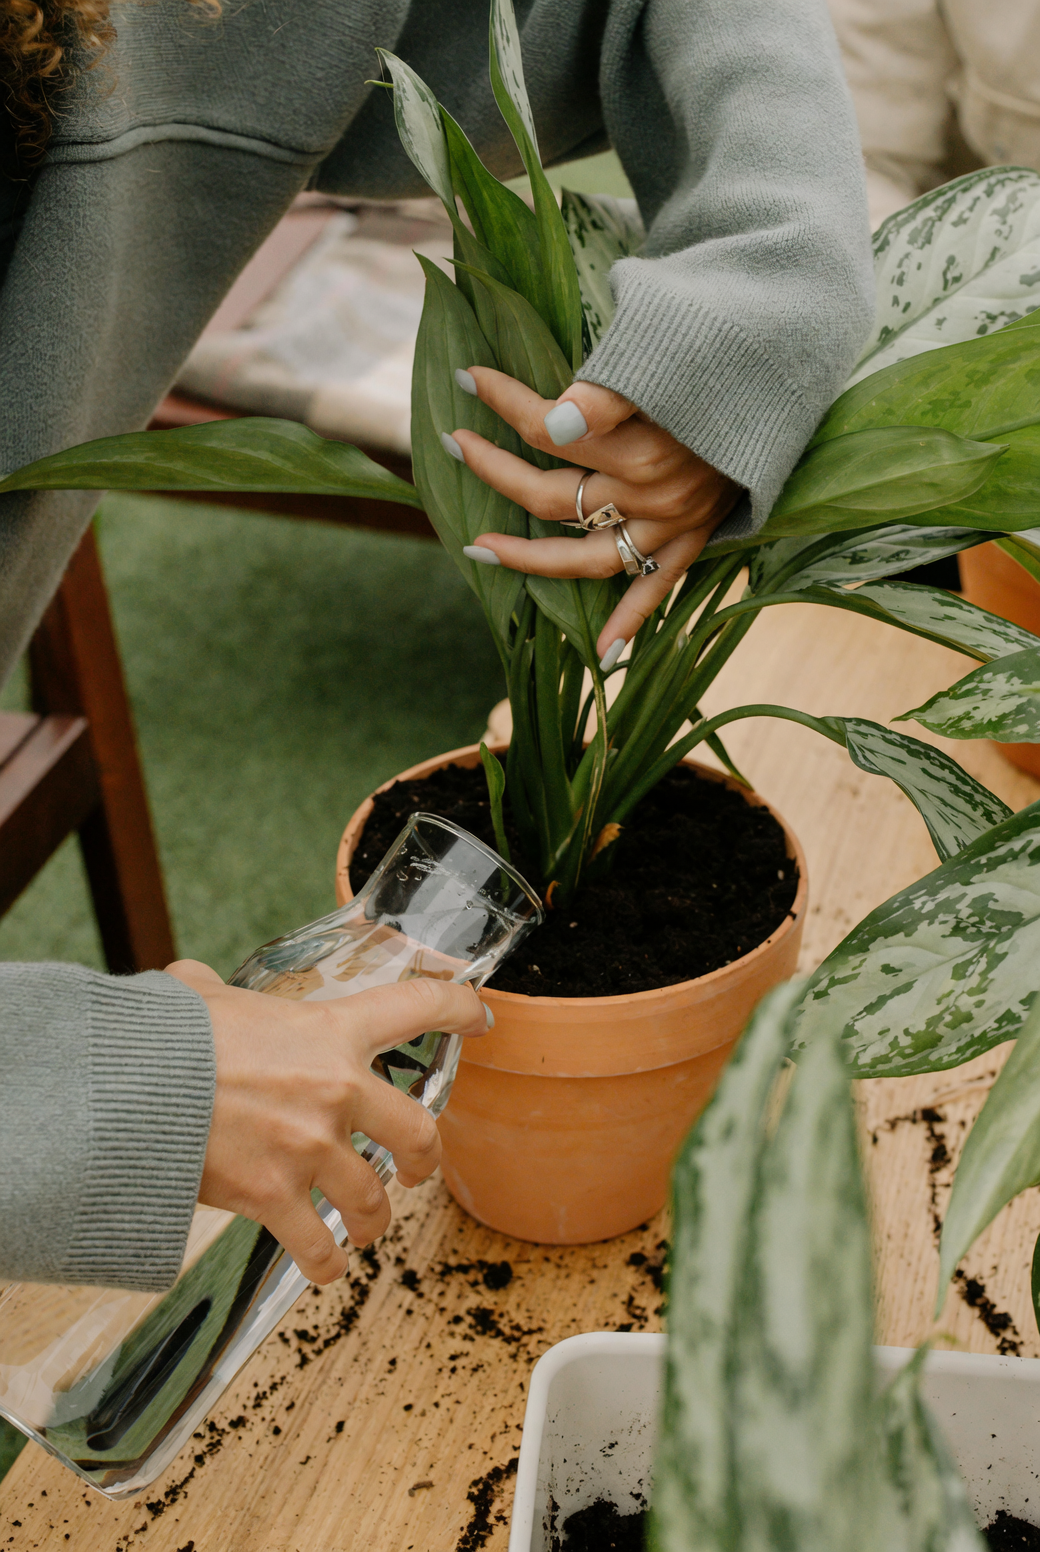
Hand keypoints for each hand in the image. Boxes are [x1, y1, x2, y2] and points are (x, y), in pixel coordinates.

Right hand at [165, 960, 490, 1283]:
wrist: (128, 1087)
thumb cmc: (168, 1035)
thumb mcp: (204, 995)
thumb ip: (215, 991)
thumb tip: (190, 985)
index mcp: (332, 1031)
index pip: (418, 1006)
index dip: (458, 1008)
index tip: (476, 1016)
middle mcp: (337, 1091)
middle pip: (418, 1133)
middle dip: (424, 1159)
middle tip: (417, 1169)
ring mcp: (311, 1149)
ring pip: (372, 1200)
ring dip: (373, 1219)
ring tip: (363, 1228)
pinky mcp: (275, 1199)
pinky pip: (318, 1247)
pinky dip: (326, 1264)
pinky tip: (325, 1266)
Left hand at [449, 370, 741, 663]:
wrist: (793, 369)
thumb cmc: (724, 349)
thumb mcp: (669, 355)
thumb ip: (610, 391)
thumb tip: (557, 424)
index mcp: (642, 439)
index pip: (548, 427)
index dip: (502, 400)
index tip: (466, 375)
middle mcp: (653, 491)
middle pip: (552, 495)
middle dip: (494, 470)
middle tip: (454, 444)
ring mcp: (673, 522)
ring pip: (585, 557)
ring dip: (528, 558)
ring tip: (479, 548)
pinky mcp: (695, 538)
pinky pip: (655, 589)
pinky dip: (629, 622)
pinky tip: (601, 653)